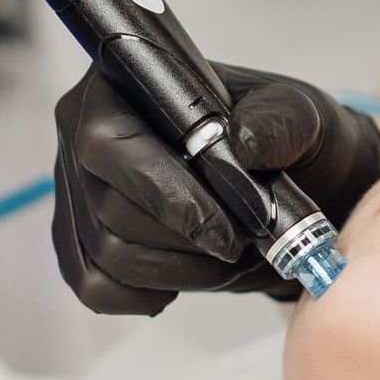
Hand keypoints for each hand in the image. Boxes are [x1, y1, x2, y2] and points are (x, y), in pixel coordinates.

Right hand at [52, 62, 379, 314]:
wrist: (291, 185)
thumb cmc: (286, 142)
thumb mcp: (301, 118)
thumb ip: (280, 123)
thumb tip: (242, 144)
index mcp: (123, 85)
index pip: (108, 144)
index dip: (169, 197)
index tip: (230, 230)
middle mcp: (83, 134)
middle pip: (111, 210)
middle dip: (191, 243)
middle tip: (247, 245)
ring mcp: (78, 192)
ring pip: (110, 255)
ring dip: (185, 272)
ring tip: (234, 256)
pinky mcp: (82, 243)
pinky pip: (97, 288)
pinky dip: (151, 294)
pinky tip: (192, 275)